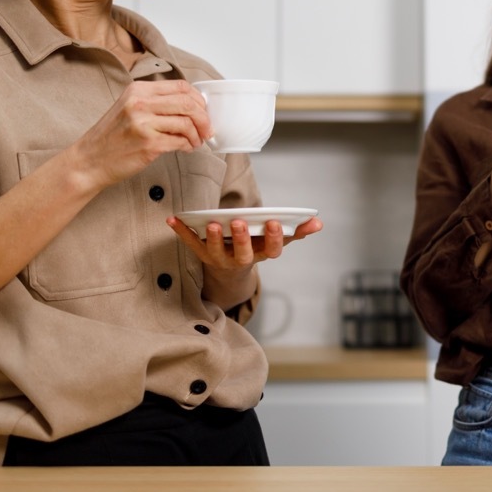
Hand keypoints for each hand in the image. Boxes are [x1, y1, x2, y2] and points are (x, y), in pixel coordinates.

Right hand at [71, 80, 211, 191]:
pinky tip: (185, 148)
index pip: (181, 87)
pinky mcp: (148, 144)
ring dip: (197, 135)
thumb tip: (191, 105)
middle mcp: (141, 103)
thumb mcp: (129, 107)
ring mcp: (144, 123)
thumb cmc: (111, 137)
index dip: (198, 100)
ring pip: (188, 123)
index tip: (203, 111)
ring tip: (195, 142)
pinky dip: (188, 146)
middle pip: (189, 104)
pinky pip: (180, 141)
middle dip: (204, 118)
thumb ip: (155, 102)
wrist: (89, 160)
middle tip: (206, 130)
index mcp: (139, 90)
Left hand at [166, 215, 323, 271]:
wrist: (229, 271)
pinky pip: (191, 244)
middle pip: (243, 254)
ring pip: (215, 252)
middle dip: (242, 238)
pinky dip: (181, 232)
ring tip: (212, 223)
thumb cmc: (256, 248)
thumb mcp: (276, 241)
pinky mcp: (202, 255)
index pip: (272, 250)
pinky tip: (173, 219)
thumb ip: (297, 231)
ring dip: (213, 237)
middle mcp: (241, 261)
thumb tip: (318, 222)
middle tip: (240, 221)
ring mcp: (220, 259)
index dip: (273, 238)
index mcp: (261, 255)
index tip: (273, 222)